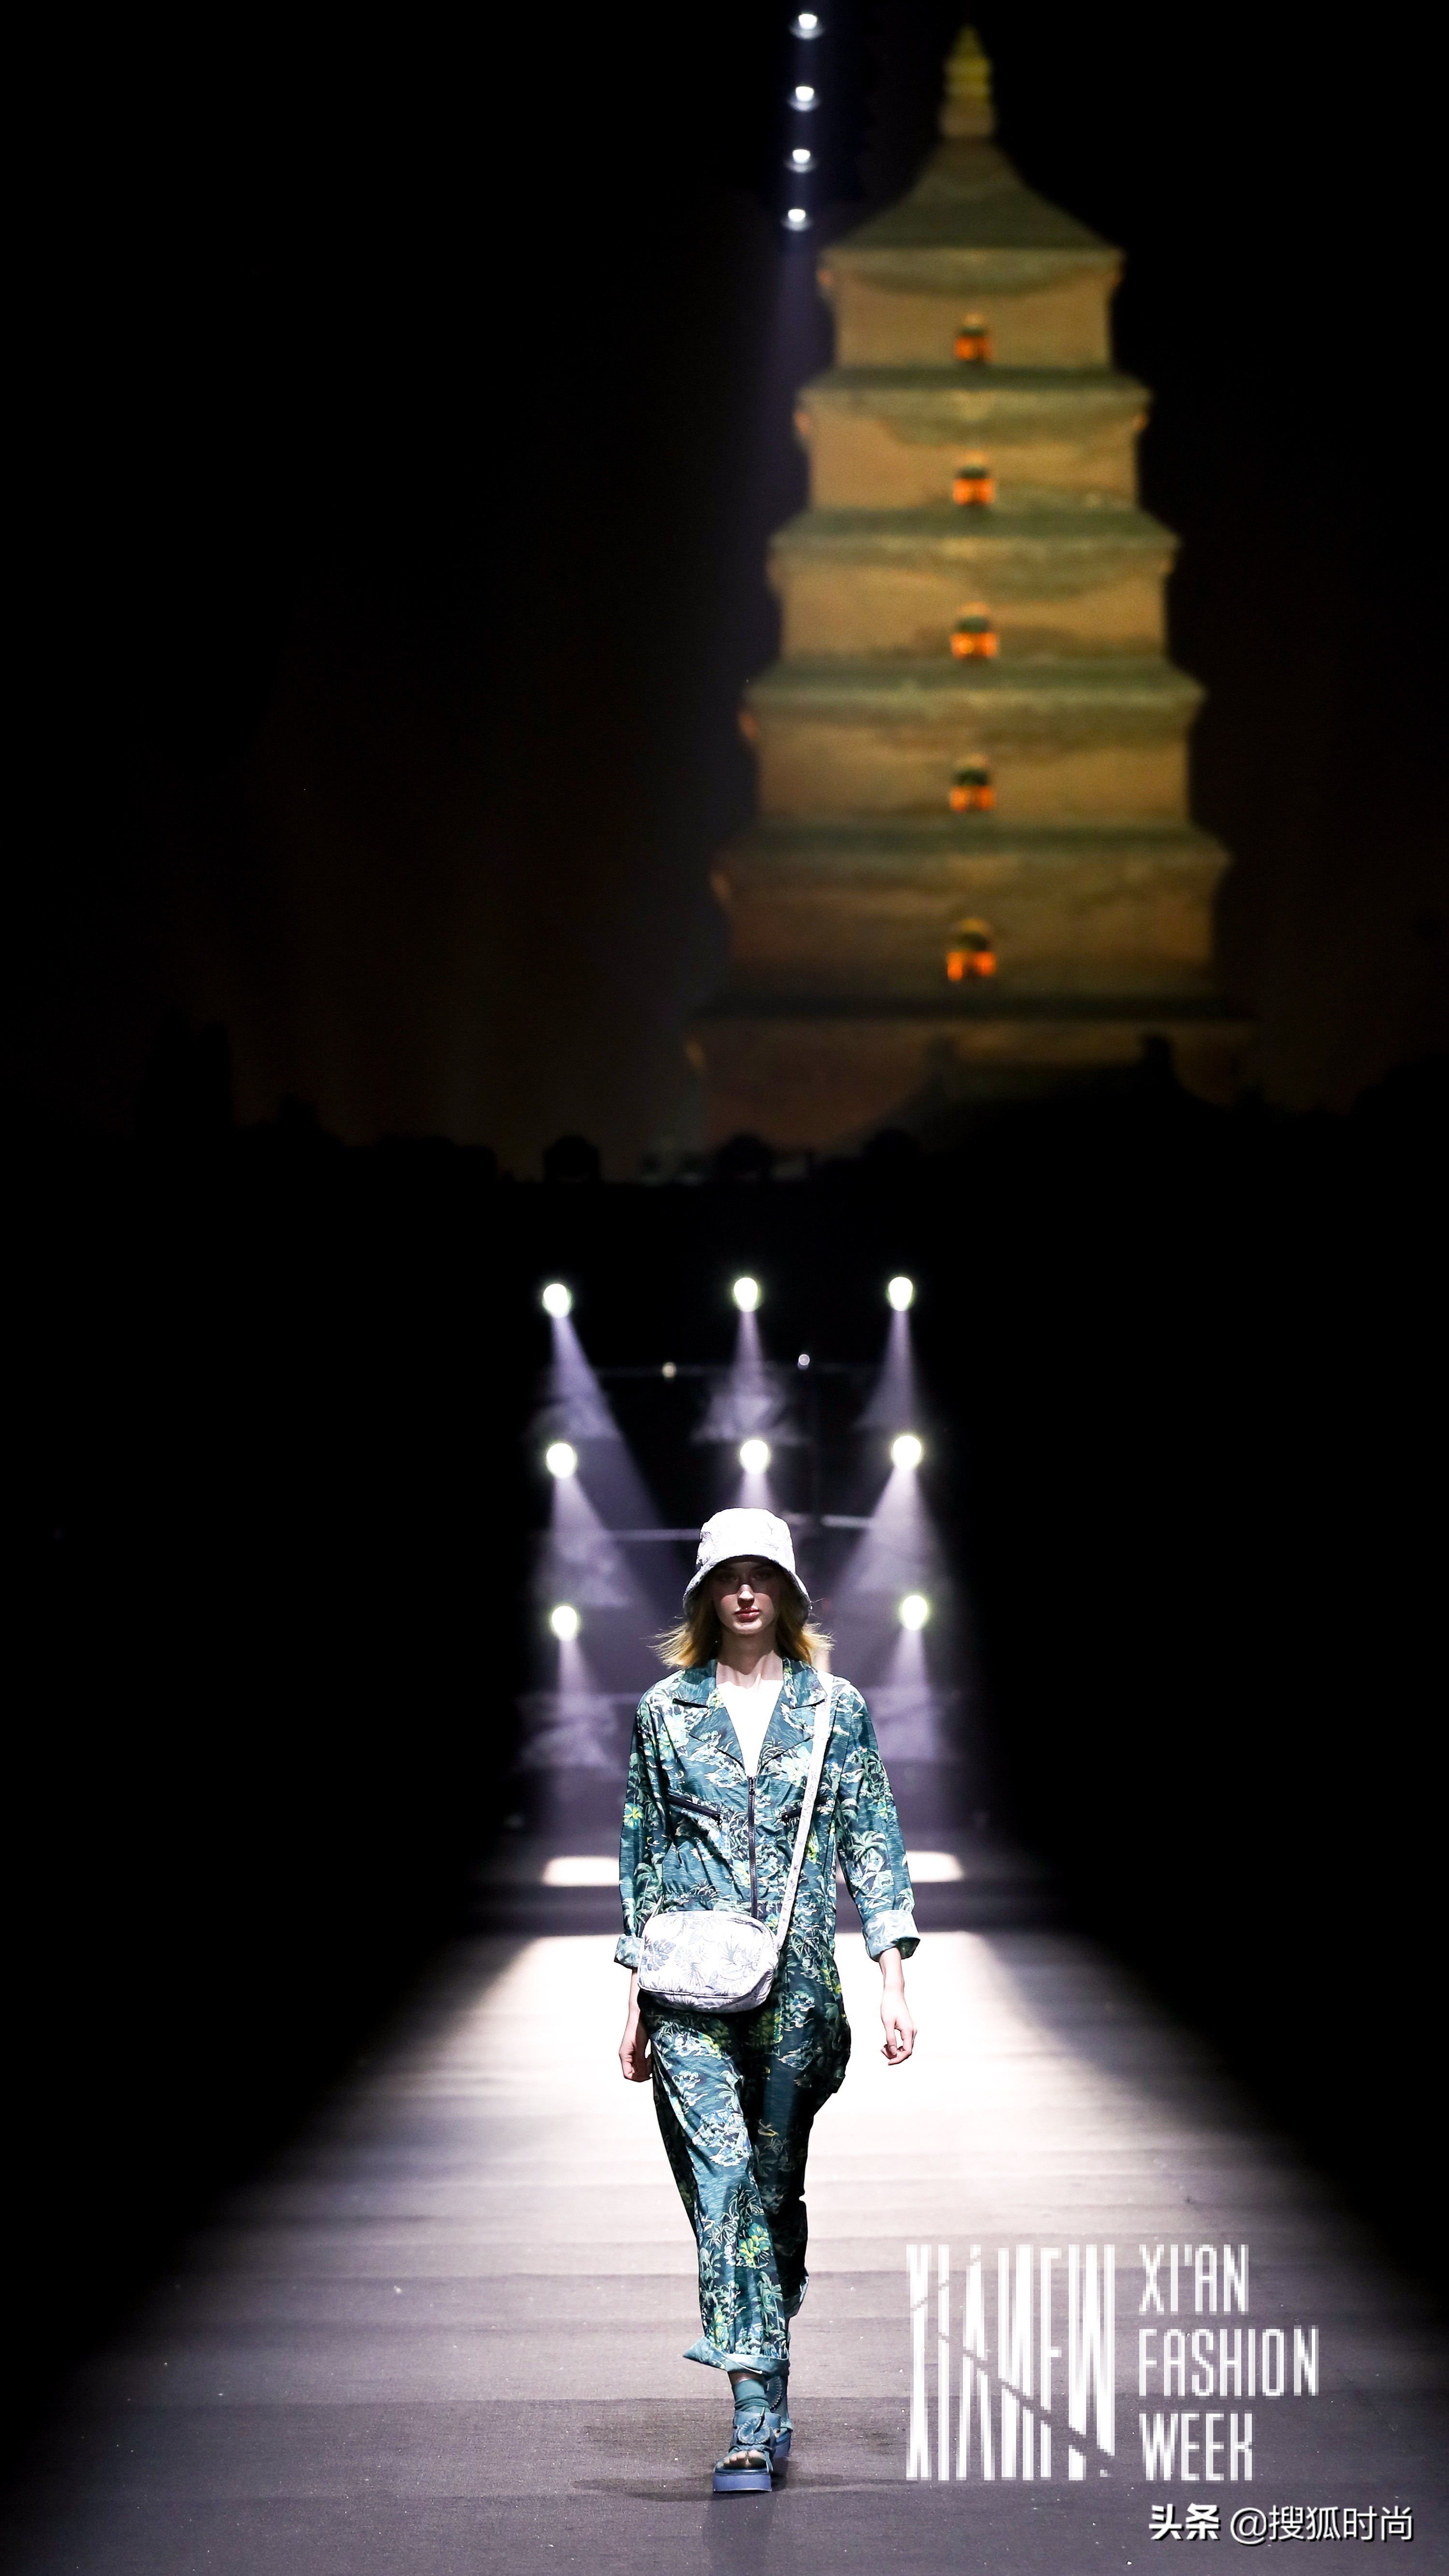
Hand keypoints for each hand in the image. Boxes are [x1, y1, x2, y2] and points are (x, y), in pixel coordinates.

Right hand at [619, 1977, 650, 2082]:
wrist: (640, 2013)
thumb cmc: (639, 2027)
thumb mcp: (641, 2045)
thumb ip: (641, 2060)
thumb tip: (644, 2075)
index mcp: (624, 2055)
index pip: (628, 2075)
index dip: (638, 2078)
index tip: (649, 2075)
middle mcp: (626, 2055)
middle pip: (633, 2072)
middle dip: (644, 2072)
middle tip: (653, 2065)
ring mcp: (631, 2052)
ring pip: (638, 2067)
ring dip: (646, 2066)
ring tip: (653, 2059)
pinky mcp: (637, 2048)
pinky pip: (641, 2060)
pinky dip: (647, 2061)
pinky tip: (652, 2055)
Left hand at [879, 1950, 915, 2064]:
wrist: (893, 1992)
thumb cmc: (889, 2006)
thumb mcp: (887, 2023)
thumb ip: (890, 2039)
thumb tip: (893, 2053)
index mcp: (908, 2031)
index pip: (907, 2052)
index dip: (898, 2059)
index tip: (887, 2062)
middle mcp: (912, 2031)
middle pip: (907, 2051)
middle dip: (895, 2055)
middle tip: (882, 2050)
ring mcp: (911, 2029)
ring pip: (906, 2047)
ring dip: (895, 2050)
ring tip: (883, 2047)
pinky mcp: (908, 2028)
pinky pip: (904, 2041)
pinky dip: (897, 2045)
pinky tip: (887, 2043)